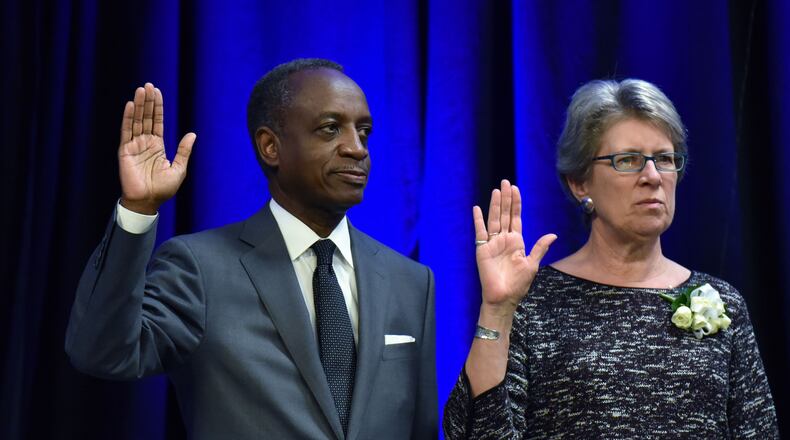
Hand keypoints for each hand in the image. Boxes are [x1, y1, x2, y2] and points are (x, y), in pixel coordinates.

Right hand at [118, 83, 195, 213]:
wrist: (148, 201)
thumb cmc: (163, 189)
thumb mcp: (178, 168)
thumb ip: (183, 151)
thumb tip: (192, 134)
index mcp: (157, 146)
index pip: (157, 122)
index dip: (158, 107)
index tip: (157, 92)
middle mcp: (145, 143)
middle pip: (147, 118)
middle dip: (148, 102)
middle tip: (148, 85)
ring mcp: (135, 146)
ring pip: (137, 121)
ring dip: (139, 105)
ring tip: (141, 90)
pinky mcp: (126, 151)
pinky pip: (127, 131)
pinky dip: (128, 118)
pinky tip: (131, 105)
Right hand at [473, 179, 556, 316]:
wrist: (504, 297)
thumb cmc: (518, 284)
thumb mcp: (532, 264)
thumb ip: (540, 247)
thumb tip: (553, 235)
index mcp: (516, 241)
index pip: (516, 218)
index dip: (516, 203)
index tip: (516, 189)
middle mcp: (504, 239)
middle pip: (505, 214)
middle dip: (506, 198)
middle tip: (506, 182)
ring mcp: (492, 243)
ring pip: (494, 219)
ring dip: (495, 205)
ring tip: (497, 190)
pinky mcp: (482, 249)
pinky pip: (480, 232)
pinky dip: (478, 220)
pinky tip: (477, 209)